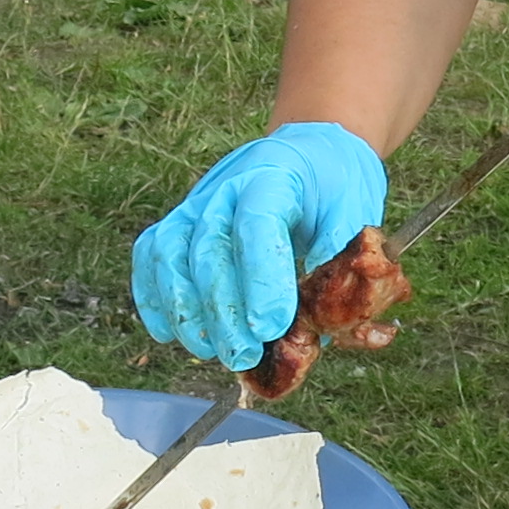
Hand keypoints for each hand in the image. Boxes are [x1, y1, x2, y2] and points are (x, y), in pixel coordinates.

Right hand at [130, 122, 385, 370]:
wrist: (313, 152)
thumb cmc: (336, 190)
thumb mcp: (357, 216)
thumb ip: (339, 268)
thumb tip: (319, 328)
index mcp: (277, 175)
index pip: (258, 223)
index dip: (261, 279)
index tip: (272, 328)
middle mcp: (227, 185)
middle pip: (208, 246)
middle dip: (223, 310)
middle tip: (244, 355)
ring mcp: (197, 201)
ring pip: (170, 252)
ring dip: (186, 310)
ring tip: (212, 352)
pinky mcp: (180, 219)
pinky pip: (151, 254)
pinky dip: (154, 295)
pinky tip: (170, 332)